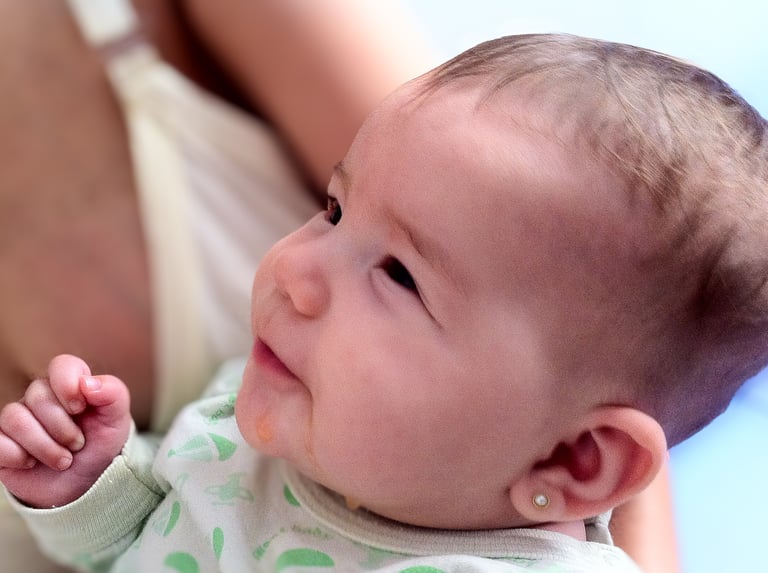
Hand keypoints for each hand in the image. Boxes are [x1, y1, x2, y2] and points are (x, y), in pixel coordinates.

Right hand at [0, 354, 130, 507]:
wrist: (83, 484)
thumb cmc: (99, 445)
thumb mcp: (117, 421)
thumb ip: (113, 394)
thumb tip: (88, 383)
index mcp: (70, 385)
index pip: (61, 365)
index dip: (68, 385)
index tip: (80, 409)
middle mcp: (40, 398)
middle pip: (37, 395)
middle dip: (62, 427)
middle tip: (78, 445)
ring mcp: (18, 420)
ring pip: (14, 418)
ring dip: (44, 446)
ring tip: (63, 461)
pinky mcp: (2, 443)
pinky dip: (17, 456)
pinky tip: (32, 464)